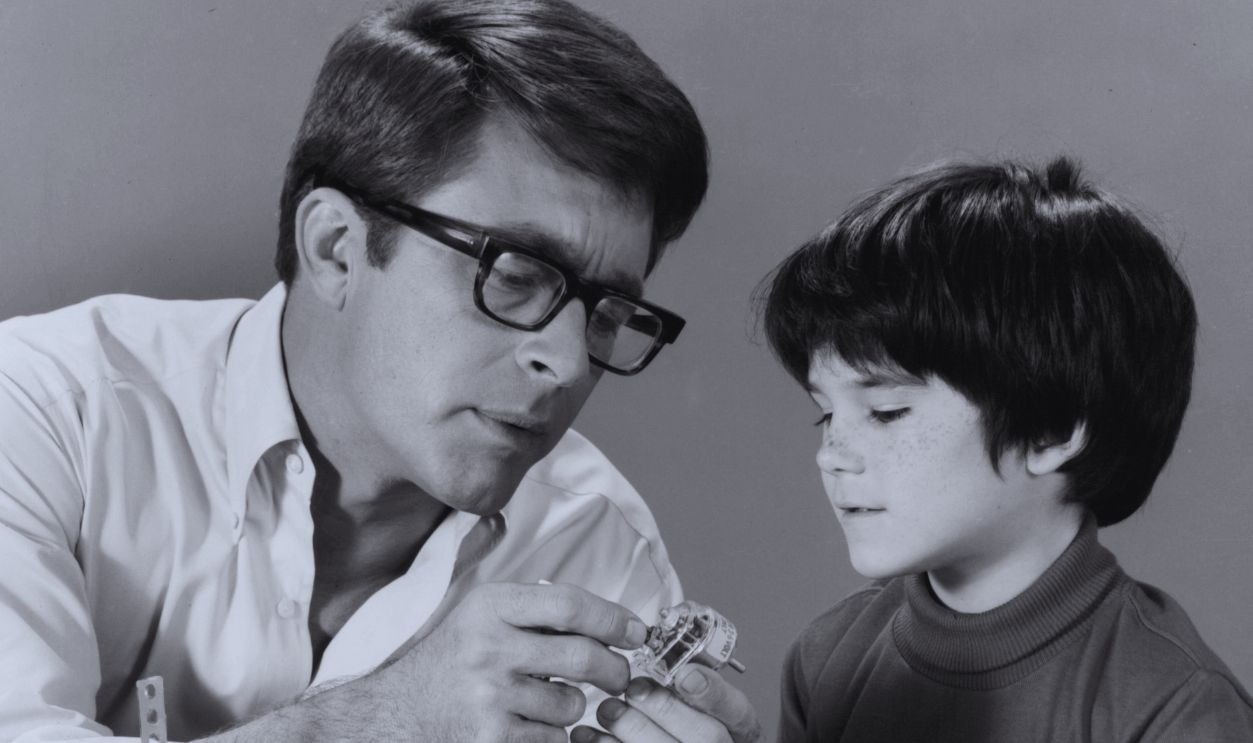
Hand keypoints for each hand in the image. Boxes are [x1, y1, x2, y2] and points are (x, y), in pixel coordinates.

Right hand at [366, 581, 647, 741]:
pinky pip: (552, 737)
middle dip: (615, 669)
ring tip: (550, 699)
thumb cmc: (455, 657)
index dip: (614, 618)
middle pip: (583, 656)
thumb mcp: (485, 613)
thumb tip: (616, 621)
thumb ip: (539, 609)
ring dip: (575, 706)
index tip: (637, 631)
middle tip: (620, 675)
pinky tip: (529, 722)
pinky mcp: (491, 738)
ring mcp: (489, 697)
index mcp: (491, 606)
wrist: (400, 711)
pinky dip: (552, 733)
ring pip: (572, 705)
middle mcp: (489, 648)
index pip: (570, 604)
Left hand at [571, 665, 762, 742]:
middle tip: (635, 688)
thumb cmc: (682, 727)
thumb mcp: (700, 702)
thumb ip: (688, 678)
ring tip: (608, 710)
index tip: (684, 673)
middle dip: (665, 708)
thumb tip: (657, 643)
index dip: (713, 692)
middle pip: (704, 736)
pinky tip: (588, 734)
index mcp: (737, 729)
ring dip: (630, 729)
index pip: (738, 711)